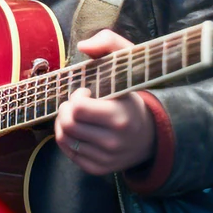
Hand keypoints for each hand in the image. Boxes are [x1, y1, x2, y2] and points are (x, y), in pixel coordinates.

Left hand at [55, 30, 155, 175]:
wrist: (149, 136)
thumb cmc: (131, 97)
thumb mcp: (128, 65)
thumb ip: (109, 43)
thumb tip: (83, 46)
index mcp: (120, 116)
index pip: (77, 108)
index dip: (76, 97)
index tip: (87, 93)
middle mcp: (113, 141)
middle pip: (67, 123)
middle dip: (66, 109)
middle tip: (77, 104)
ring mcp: (105, 158)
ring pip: (64, 138)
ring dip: (64, 123)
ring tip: (76, 116)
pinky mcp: (98, 168)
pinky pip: (68, 152)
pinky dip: (67, 138)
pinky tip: (78, 130)